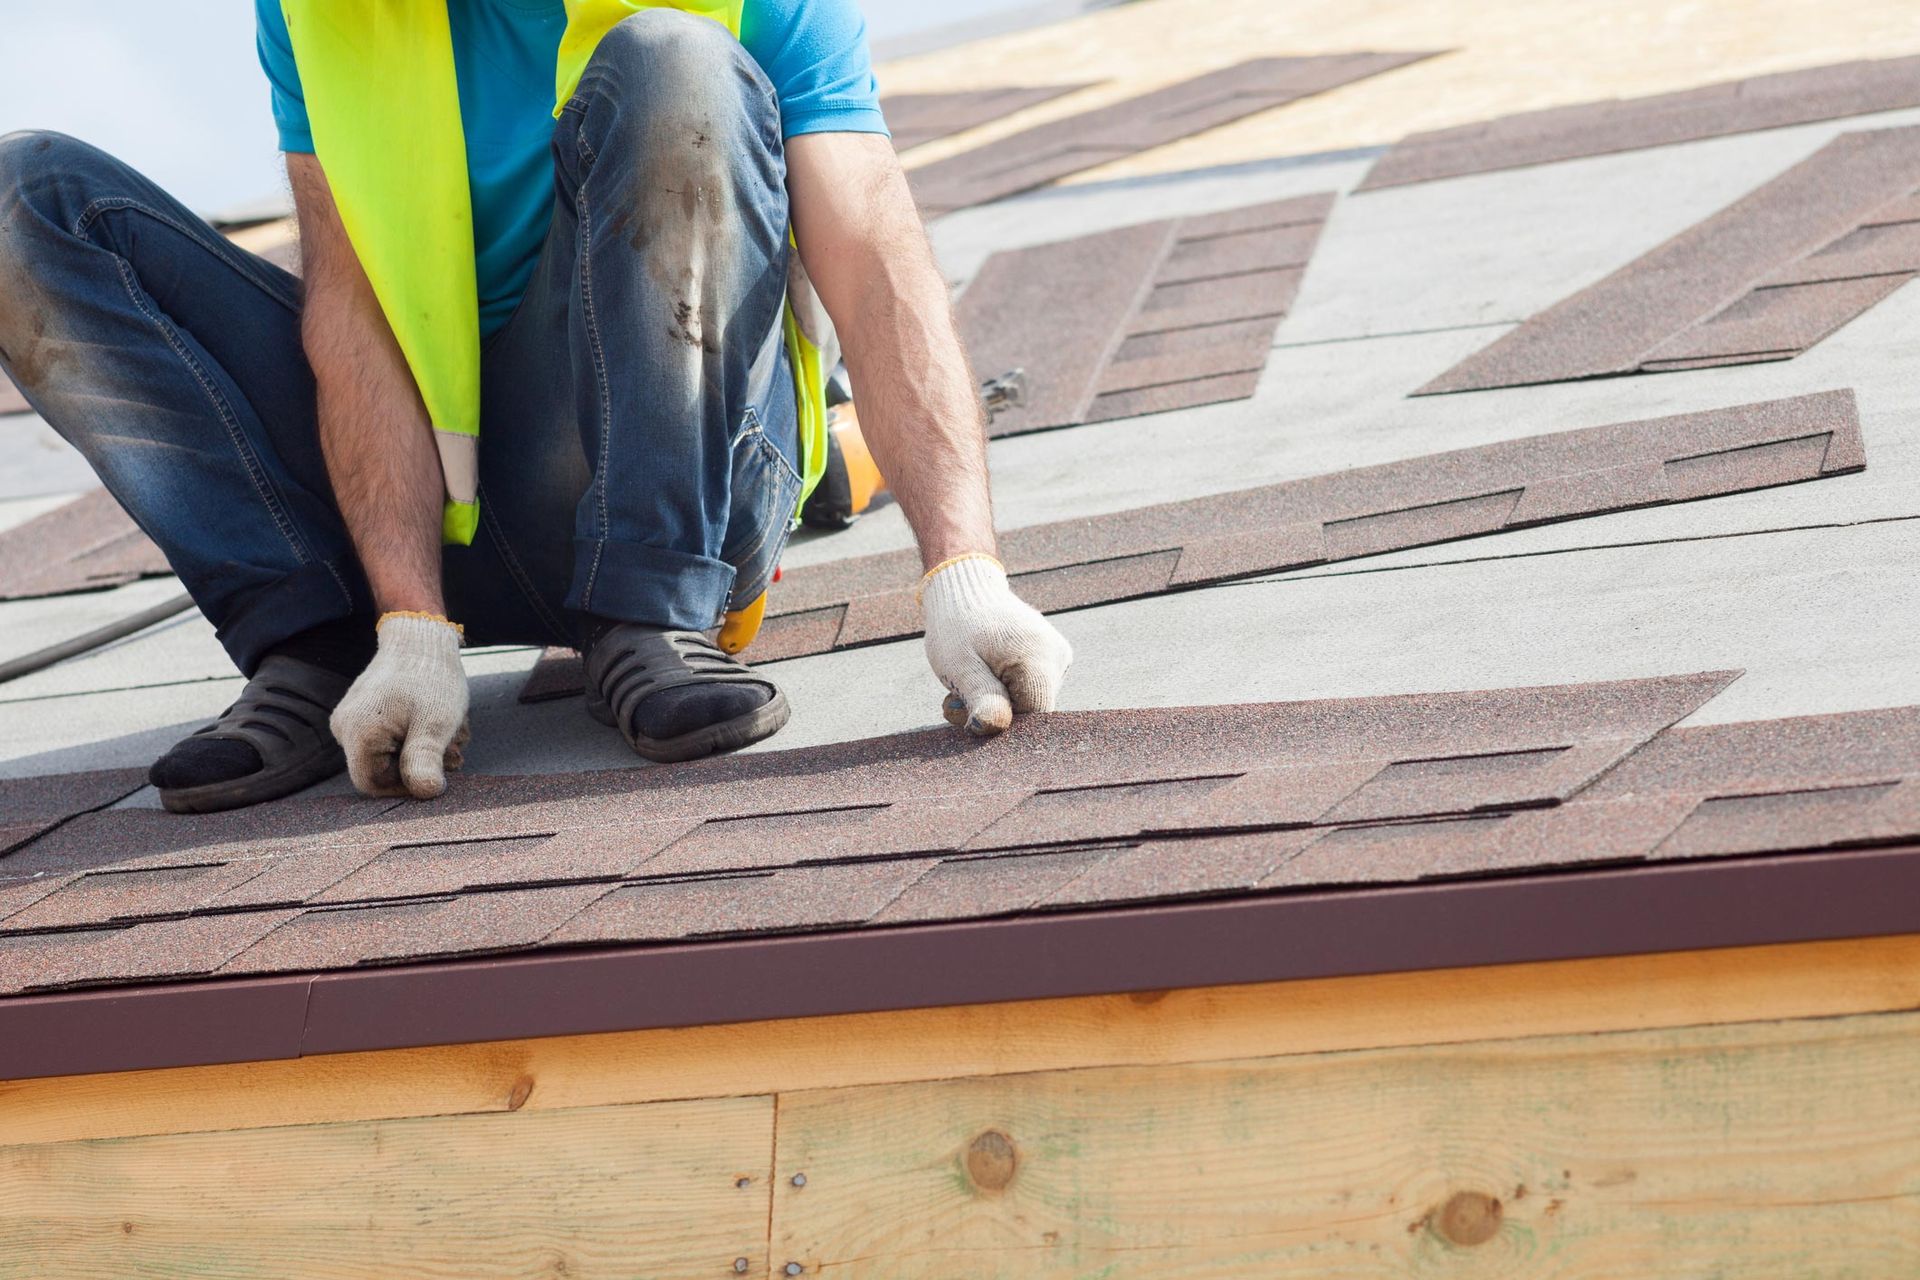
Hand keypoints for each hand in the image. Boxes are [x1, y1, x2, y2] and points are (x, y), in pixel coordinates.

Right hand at [330, 614, 470, 798]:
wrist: (421, 639)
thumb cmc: (431, 679)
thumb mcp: (436, 723)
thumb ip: (425, 760)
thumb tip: (425, 793)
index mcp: (358, 733)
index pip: (373, 784)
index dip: (406, 787)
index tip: (438, 771)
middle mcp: (344, 728)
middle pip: (382, 770)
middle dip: (421, 764)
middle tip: (454, 749)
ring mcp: (350, 720)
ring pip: (388, 755)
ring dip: (423, 750)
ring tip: (450, 730)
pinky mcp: (361, 714)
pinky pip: (386, 739)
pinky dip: (415, 736)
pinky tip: (436, 722)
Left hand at [920, 555, 1072, 735]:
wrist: (965, 589)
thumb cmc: (957, 626)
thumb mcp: (960, 666)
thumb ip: (982, 698)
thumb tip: (995, 727)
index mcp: (1039, 658)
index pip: (1033, 717)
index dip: (1001, 721)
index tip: (967, 706)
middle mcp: (1057, 656)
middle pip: (1032, 710)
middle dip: (995, 710)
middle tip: (958, 696)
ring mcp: (1058, 655)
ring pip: (1030, 700)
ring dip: (998, 699)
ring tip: (971, 678)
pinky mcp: (1052, 656)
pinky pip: (1031, 686)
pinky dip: (1006, 688)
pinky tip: (986, 672)